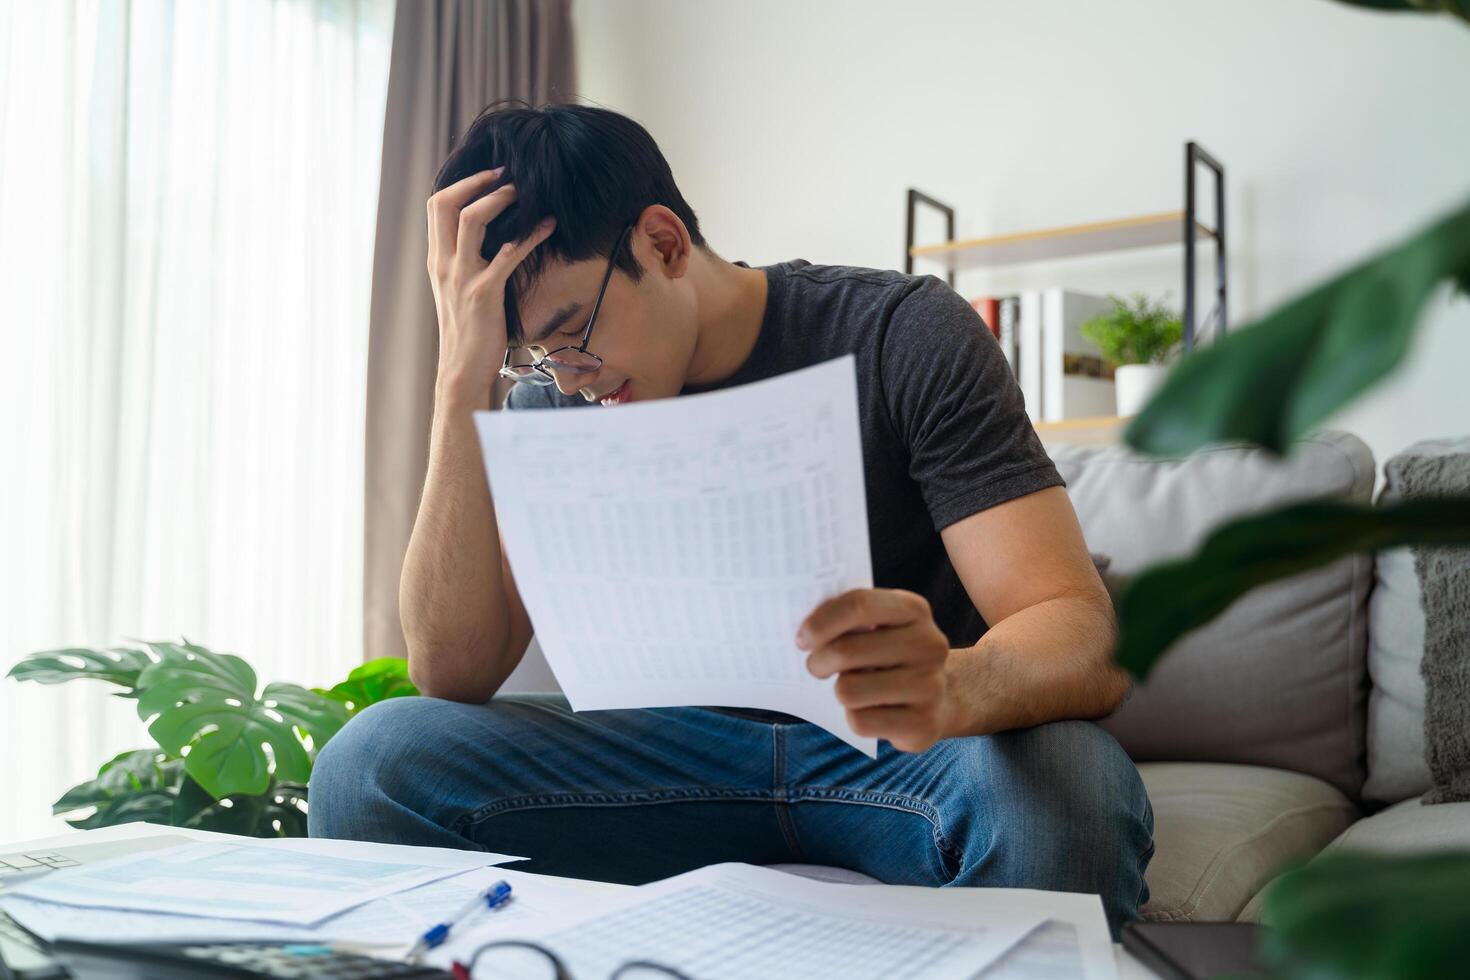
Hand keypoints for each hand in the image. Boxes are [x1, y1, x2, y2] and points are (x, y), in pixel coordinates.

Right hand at [425, 167, 555, 402]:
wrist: (462, 370)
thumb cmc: (467, 332)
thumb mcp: (456, 292)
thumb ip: (463, 263)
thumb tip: (484, 240)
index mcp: (437, 261)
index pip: (436, 207)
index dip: (460, 183)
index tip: (487, 175)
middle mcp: (444, 264)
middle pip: (445, 203)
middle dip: (476, 181)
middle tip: (506, 172)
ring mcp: (462, 278)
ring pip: (471, 220)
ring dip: (499, 199)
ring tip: (524, 190)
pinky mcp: (484, 293)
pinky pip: (507, 255)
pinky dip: (530, 236)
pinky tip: (549, 227)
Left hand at [797, 588, 953, 752]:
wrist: (939, 698)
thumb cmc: (890, 655)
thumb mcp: (879, 625)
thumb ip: (848, 619)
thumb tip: (804, 633)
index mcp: (914, 610)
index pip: (858, 605)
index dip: (821, 622)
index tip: (802, 638)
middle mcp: (929, 644)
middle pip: (847, 651)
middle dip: (818, 662)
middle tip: (816, 667)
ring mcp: (930, 686)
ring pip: (848, 690)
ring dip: (838, 692)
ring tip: (848, 688)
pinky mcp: (923, 724)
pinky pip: (860, 722)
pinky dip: (854, 718)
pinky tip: (868, 710)